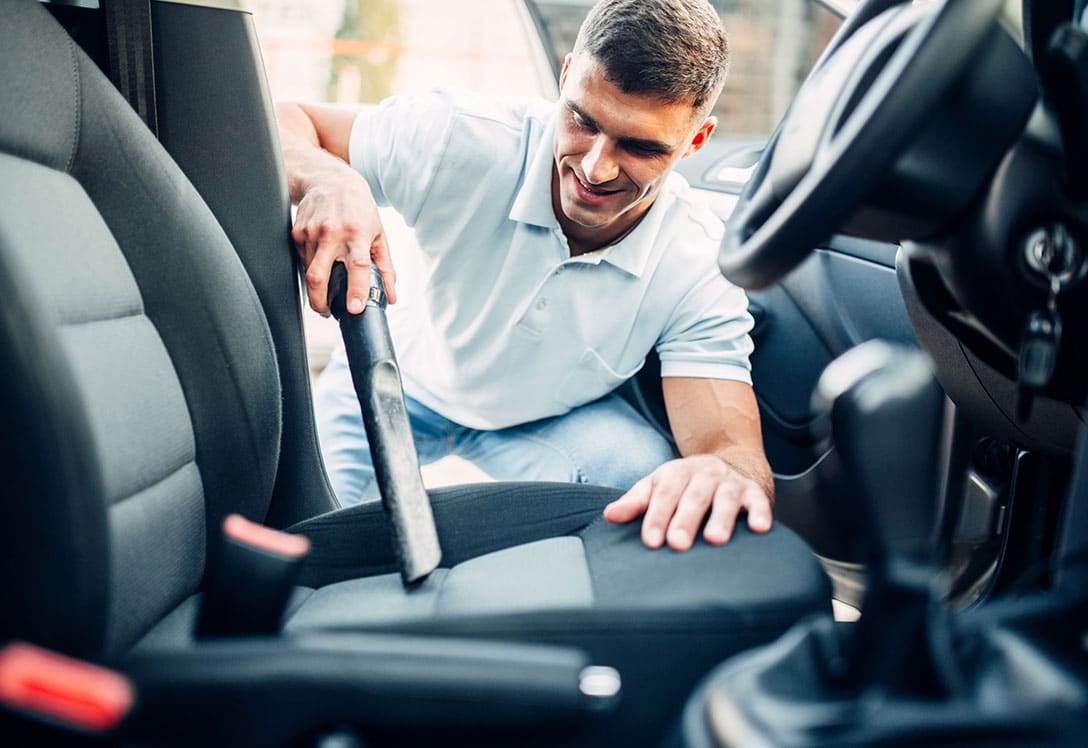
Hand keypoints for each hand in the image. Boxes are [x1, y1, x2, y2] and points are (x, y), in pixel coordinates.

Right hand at [290, 173, 397, 315]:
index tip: (354, 309)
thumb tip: (390, 297)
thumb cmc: (359, 209)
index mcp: (358, 234)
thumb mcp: (379, 235)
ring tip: (327, 285)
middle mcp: (332, 233)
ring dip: (316, 286)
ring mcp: (311, 232)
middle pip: (318, 276)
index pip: (357, 267)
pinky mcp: (296, 232)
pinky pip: (301, 261)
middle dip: (319, 302)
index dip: (356, 290)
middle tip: (326, 312)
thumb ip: (385, 268)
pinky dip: (310, 268)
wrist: (331, 180)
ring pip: (308, 272)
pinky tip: (320, 261)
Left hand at [603, 454, 772, 550]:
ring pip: (726, 498)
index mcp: (678, 472)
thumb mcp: (658, 486)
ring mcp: (731, 482)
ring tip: (714, 539)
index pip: (664, 494)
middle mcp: (705, 475)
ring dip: (721, 518)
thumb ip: (636, 502)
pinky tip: (759, 528)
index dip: (657, 516)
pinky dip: (761, 513)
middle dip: (685, 520)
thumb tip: (609, 515)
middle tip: (677, 544)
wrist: (729, 463)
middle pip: (694, 496)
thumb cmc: (686, 484)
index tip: (651, 541)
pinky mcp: (755, 492)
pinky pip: (759, 501)